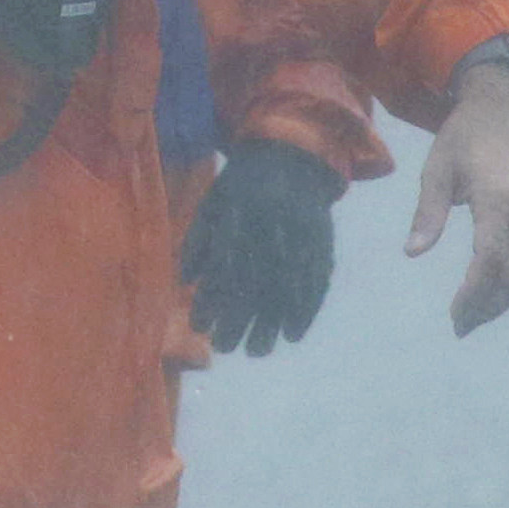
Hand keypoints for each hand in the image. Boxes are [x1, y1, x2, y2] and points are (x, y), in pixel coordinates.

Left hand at [178, 137, 340, 357]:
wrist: (290, 155)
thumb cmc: (240, 187)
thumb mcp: (213, 204)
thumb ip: (197, 242)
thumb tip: (184, 283)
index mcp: (241, 214)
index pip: (223, 266)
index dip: (211, 299)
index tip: (200, 327)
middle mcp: (274, 226)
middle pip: (256, 283)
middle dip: (239, 319)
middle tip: (225, 348)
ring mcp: (303, 235)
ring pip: (288, 288)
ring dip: (272, 324)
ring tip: (255, 352)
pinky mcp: (324, 242)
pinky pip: (317, 282)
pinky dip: (306, 311)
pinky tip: (292, 335)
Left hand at [408, 68, 508, 332]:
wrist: (506, 109)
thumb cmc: (464, 137)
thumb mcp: (437, 169)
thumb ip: (428, 213)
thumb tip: (413, 253)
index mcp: (498, 200)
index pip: (489, 260)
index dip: (474, 293)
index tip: (454, 314)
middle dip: (487, 306)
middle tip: (461, 326)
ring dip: (505, 300)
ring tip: (476, 317)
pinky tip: (498, 294)